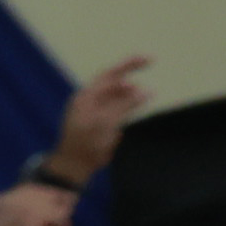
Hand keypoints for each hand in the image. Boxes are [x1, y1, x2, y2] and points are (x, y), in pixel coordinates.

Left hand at [46, 55, 151, 186]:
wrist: (75, 166)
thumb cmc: (86, 143)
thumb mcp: (106, 122)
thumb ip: (126, 105)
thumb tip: (147, 90)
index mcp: (86, 97)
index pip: (110, 74)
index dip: (129, 64)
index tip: (150, 59)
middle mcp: (90, 101)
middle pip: (114, 81)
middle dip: (131, 73)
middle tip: (151, 63)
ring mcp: (96, 111)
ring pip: (117, 95)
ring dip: (131, 92)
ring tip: (145, 94)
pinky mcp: (103, 123)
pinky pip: (119, 107)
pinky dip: (129, 104)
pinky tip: (139, 103)